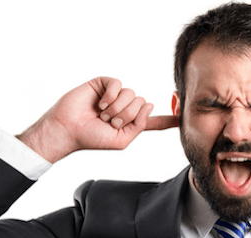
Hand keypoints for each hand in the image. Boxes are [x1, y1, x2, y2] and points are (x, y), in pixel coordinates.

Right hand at [17, 77, 178, 162]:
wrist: (68, 129)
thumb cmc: (91, 138)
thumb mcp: (122, 140)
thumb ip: (140, 126)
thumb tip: (149, 104)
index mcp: (131, 123)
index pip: (153, 121)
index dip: (168, 119)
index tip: (182, 118)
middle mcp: (125, 107)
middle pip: (142, 104)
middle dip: (126, 115)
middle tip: (109, 122)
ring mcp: (115, 95)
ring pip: (131, 94)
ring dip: (117, 108)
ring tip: (102, 115)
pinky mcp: (104, 84)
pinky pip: (118, 84)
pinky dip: (110, 96)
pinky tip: (100, 104)